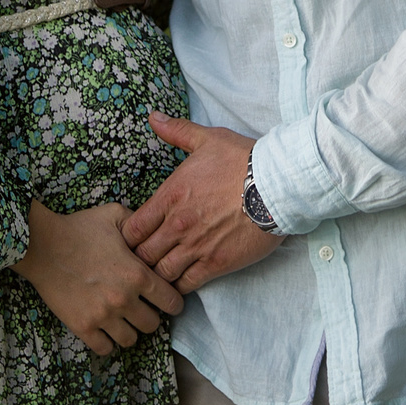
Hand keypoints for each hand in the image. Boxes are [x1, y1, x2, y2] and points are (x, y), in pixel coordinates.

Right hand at [12, 200, 184, 356]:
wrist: (41, 244)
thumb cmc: (78, 228)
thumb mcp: (114, 215)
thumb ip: (140, 223)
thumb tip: (154, 230)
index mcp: (137, 274)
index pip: (172, 302)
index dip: (173, 302)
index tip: (168, 301)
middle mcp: (124, 299)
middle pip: (152, 325)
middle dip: (150, 316)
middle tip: (142, 308)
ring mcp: (103, 316)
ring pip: (131, 340)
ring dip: (129, 330)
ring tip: (123, 320)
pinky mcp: (82, 327)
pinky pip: (105, 348)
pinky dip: (107, 341)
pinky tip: (105, 329)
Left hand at [122, 112, 283, 290]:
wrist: (278, 184)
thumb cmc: (243, 160)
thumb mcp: (208, 139)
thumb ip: (177, 132)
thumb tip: (153, 117)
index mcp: (170, 196)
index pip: (132, 228)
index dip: (127, 237)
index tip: (133, 239)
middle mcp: (177, 224)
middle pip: (141, 255)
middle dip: (137, 260)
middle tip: (141, 262)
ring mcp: (196, 246)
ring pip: (160, 273)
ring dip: (156, 276)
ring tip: (157, 277)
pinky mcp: (216, 263)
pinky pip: (186, 284)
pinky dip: (178, 288)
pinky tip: (178, 285)